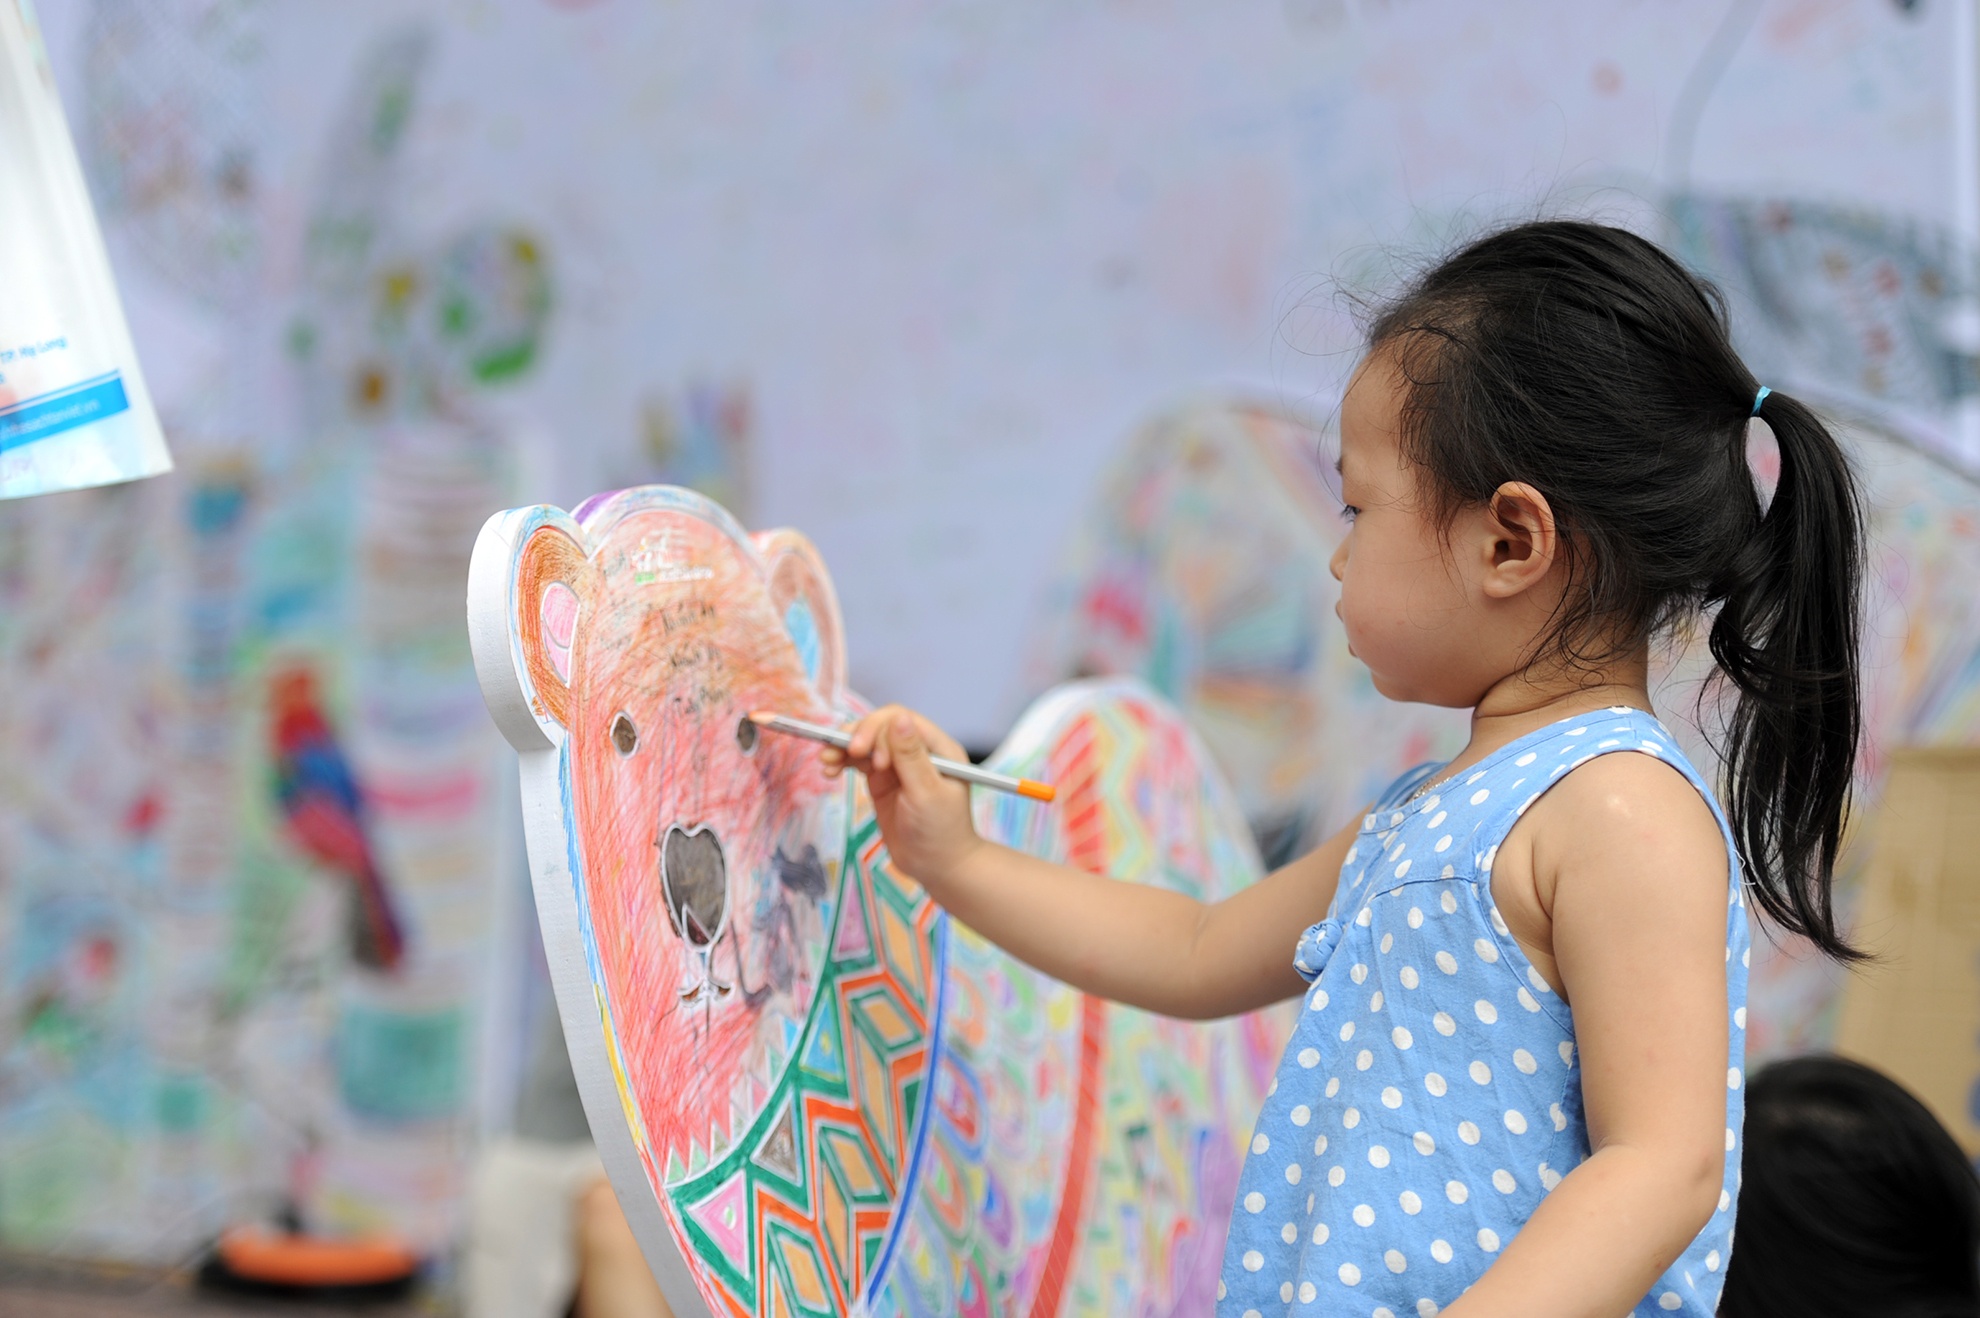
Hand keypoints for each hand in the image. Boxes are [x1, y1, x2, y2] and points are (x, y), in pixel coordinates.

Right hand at [822, 705, 980, 890]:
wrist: (937, 866)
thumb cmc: (940, 832)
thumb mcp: (927, 793)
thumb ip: (911, 757)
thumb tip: (899, 718)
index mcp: (938, 748)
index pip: (902, 721)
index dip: (877, 729)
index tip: (862, 752)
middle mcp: (918, 751)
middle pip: (880, 727)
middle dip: (858, 736)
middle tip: (840, 755)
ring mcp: (898, 765)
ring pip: (866, 743)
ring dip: (843, 747)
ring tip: (826, 761)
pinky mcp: (882, 780)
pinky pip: (859, 762)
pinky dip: (843, 762)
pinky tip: (830, 770)